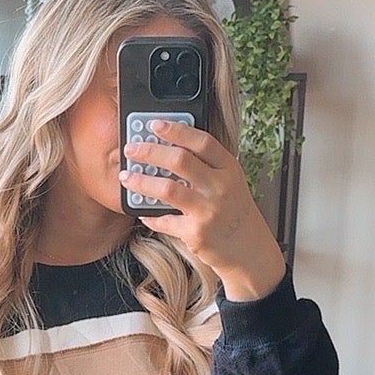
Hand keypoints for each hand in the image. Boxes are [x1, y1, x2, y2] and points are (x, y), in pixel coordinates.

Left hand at [120, 118, 287, 298]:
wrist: (248, 250)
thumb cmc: (234, 213)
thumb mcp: (230, 183)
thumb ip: (207, 166)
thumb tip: (169, 149)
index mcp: (229, 169)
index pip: (202, 142)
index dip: (177, 130)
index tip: (155, 124)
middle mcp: (220, 187)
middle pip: (180, 160)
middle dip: (150, 151)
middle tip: (131, 149)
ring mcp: (208, 211)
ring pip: (167, 189)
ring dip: (141, 181)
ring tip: (126, 176)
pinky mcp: (196, 233)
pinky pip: (164, 220)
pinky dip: (149, 215)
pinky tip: (141, 212)